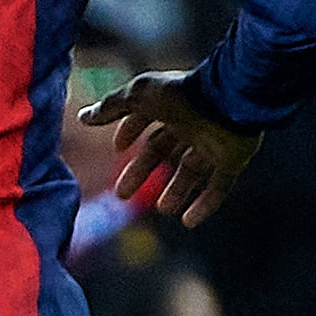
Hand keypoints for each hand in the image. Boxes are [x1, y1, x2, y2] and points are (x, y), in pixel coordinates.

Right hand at [90, 70, 261, 227]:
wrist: (229, 100)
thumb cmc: (182, 94)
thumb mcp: (139, 96)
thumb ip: (111, 106)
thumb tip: (83, 117)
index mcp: (171, 105)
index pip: (147, 121)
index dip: (131, 132)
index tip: (118, 149)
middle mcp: (193, 124)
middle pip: (164, 152)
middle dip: (142, 172)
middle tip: (122, 195)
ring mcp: (214, 143)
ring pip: (192, 172)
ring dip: (176, 191)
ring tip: (161, 209)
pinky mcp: (233, 160)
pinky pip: (219, 187)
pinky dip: (204, 205)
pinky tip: (188, 221)